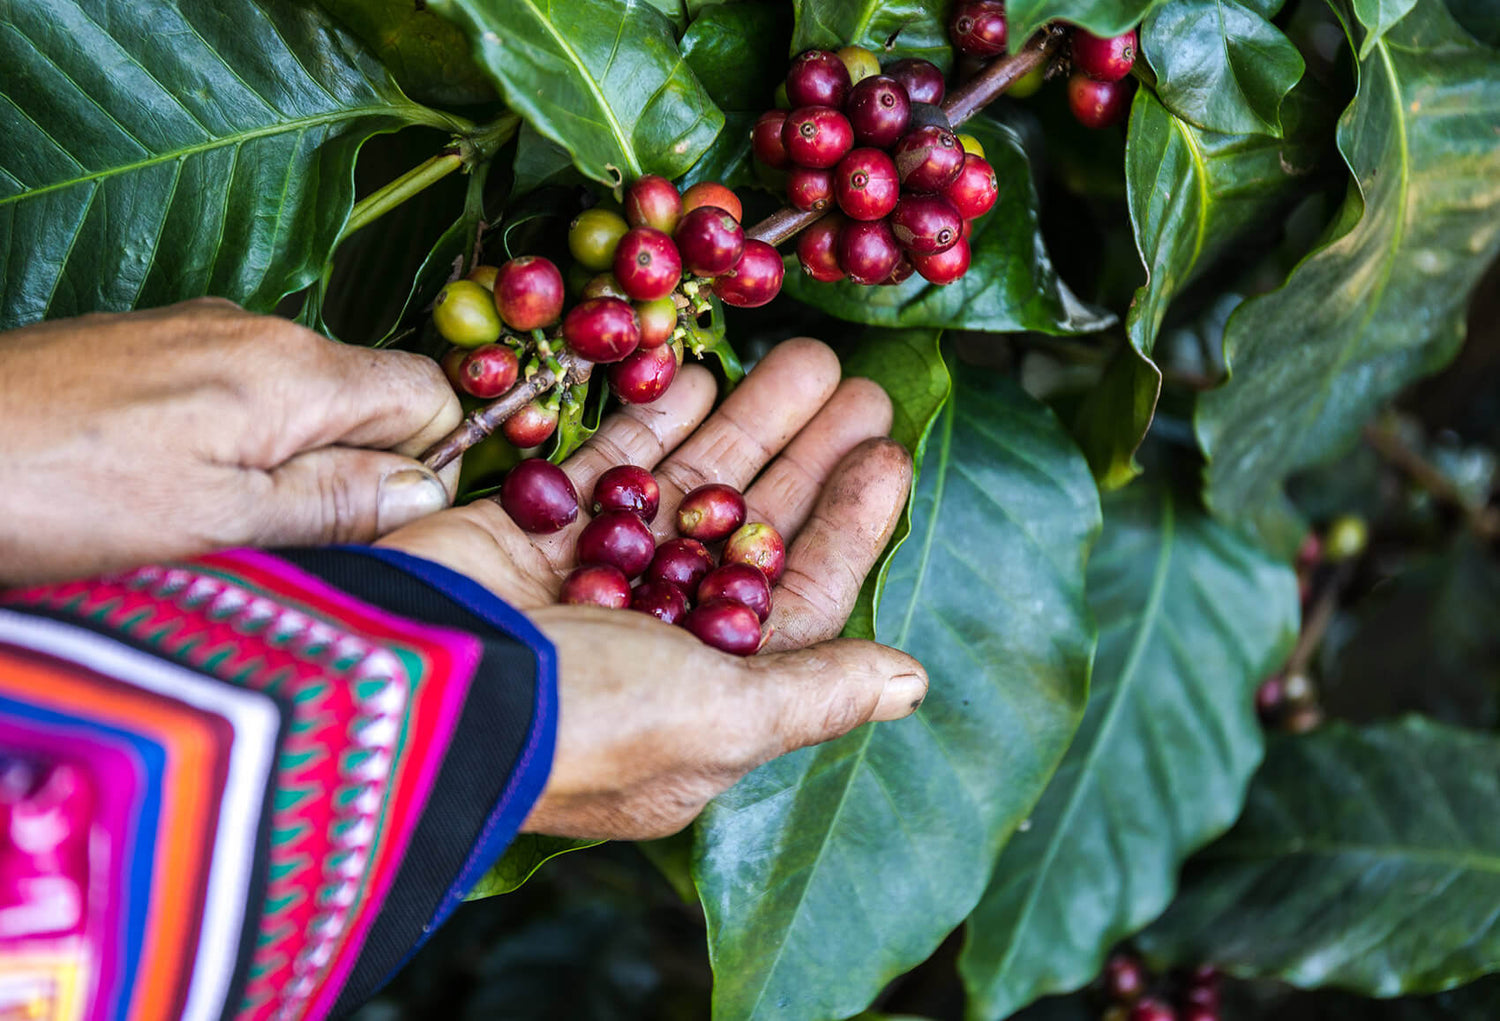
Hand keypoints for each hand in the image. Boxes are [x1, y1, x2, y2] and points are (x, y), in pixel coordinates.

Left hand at [0, 299, 461, 584]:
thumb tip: (428, 491)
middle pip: (367, 398)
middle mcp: (254, 333)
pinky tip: (171, 499)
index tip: (395, 529)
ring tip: (225, 535)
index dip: (436, 463)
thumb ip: (338, 503)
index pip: (431, 392)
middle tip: (302, 552)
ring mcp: (194, 337)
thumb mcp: (219, 527)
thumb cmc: (51, 494)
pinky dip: (233, 452)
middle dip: (360, 475)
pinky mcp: (143, 355)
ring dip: (292, 472)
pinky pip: (234, 400)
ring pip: (299, 405)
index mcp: (293, 371)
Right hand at [378, 339, 926, 838]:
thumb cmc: (584, 720)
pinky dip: (653, 422)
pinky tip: (702, 373)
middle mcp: (651, 640)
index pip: (798, 599)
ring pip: (686, 489)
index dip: (847, 527)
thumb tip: (911, 683)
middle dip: (804, 459)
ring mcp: (588, 581)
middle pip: (749, 532)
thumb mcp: (719, 718)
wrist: (413, 689)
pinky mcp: (529, 533)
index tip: (888, 455)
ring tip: (804, 360)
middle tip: (858, 387)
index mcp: (706, 700)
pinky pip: (607, 466)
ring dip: (745, 424)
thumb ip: (816, 693)